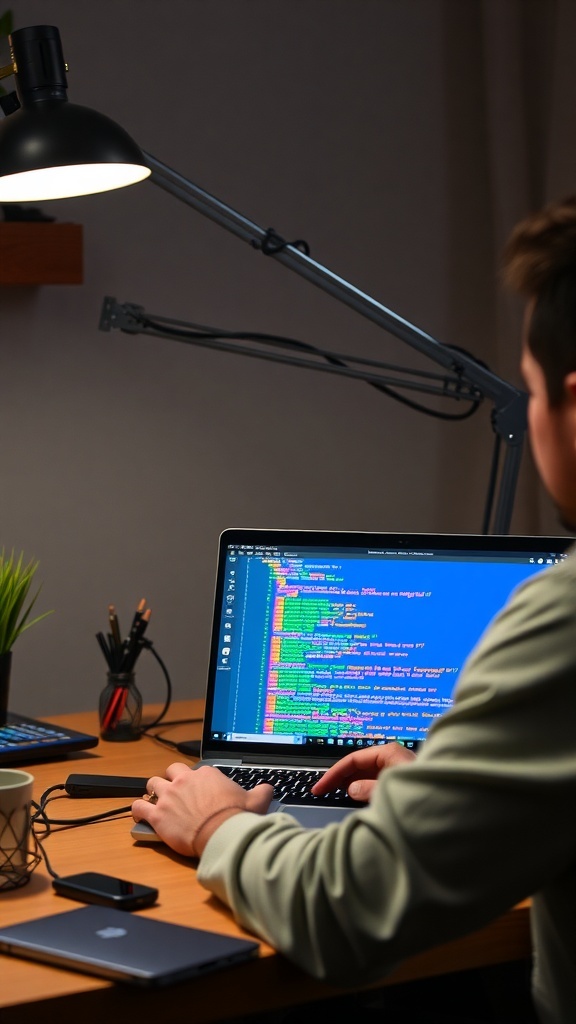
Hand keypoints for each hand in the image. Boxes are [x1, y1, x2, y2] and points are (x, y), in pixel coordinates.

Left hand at [132, 762, 273, 857]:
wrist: (222, 834)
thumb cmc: (237, 817)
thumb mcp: (255, 800)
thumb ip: (261, 791)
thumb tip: (269, 788)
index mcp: (206, 774)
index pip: (196, 770)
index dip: (196, 781)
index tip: (199, 791)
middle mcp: (184, 780)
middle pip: (171, 771)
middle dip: (171, 779)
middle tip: (175, 792)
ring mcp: (169, 796)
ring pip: (152, 784)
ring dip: (153, 791)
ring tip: (156, 801)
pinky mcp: (157, 814)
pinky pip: (138, 806)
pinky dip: (138, 809)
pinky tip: (140, 814)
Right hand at [312, 743, 416, 802]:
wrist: (454, 803)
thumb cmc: (426, 792)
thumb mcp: (390, 791)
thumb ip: (368, 789)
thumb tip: (352, 789)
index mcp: (389, 753)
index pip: (352, 759)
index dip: (333, 774)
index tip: (320, 787)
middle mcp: (393, 758)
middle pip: (359, 765)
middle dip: (340, 779)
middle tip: (321, 792)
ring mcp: (397, 770)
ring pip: (367, 775)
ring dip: (351, 785)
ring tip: (333, 796)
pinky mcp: (401, 782)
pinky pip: (376, 783)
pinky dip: (363, 790)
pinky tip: (355, 799)